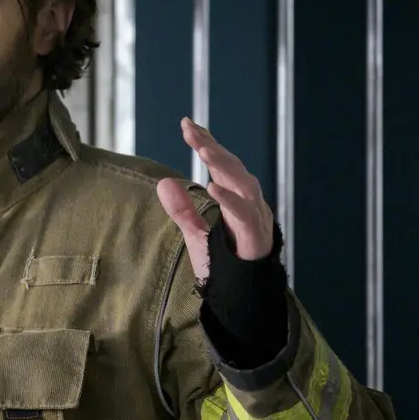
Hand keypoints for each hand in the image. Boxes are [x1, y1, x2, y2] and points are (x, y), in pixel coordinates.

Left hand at [156, 118, 274, 278]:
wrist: (240, 294)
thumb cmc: (223, 263)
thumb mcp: (195, 233)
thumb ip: (182, 209)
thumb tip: (163, 183)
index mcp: (235, 198)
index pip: (221, 164)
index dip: (206, 142)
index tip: (187, 124)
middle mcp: (248, 202)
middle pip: (231, 167)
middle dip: (211, 146)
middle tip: (190, 130)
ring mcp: (255, 217)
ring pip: (242, 182)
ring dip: (222, 164)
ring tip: (201, 149)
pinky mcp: (255, 235)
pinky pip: (243, 213)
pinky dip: (229, 198)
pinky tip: (212, 186)